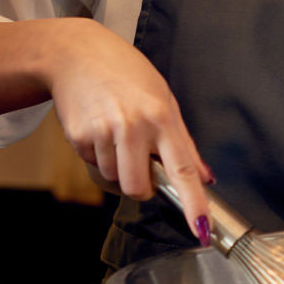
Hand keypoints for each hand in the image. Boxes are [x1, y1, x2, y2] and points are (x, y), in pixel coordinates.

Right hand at [44, 20, 213, 242]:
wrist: (77, 55)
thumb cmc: (126, 74)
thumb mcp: (164, 98)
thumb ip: (184, 142)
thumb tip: (206, 177)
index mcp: (162, 116)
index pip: (183, 169)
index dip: (194, 203)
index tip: (202, 229)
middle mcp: (134, 126)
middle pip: (139, 189)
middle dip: (141, 187)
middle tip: (140, 162)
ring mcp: (104, 132)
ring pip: (114, 180)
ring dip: (116, 167)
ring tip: (116, 133)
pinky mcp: (79, 137)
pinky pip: (93, 166)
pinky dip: (97, 156)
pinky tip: (99, 129)